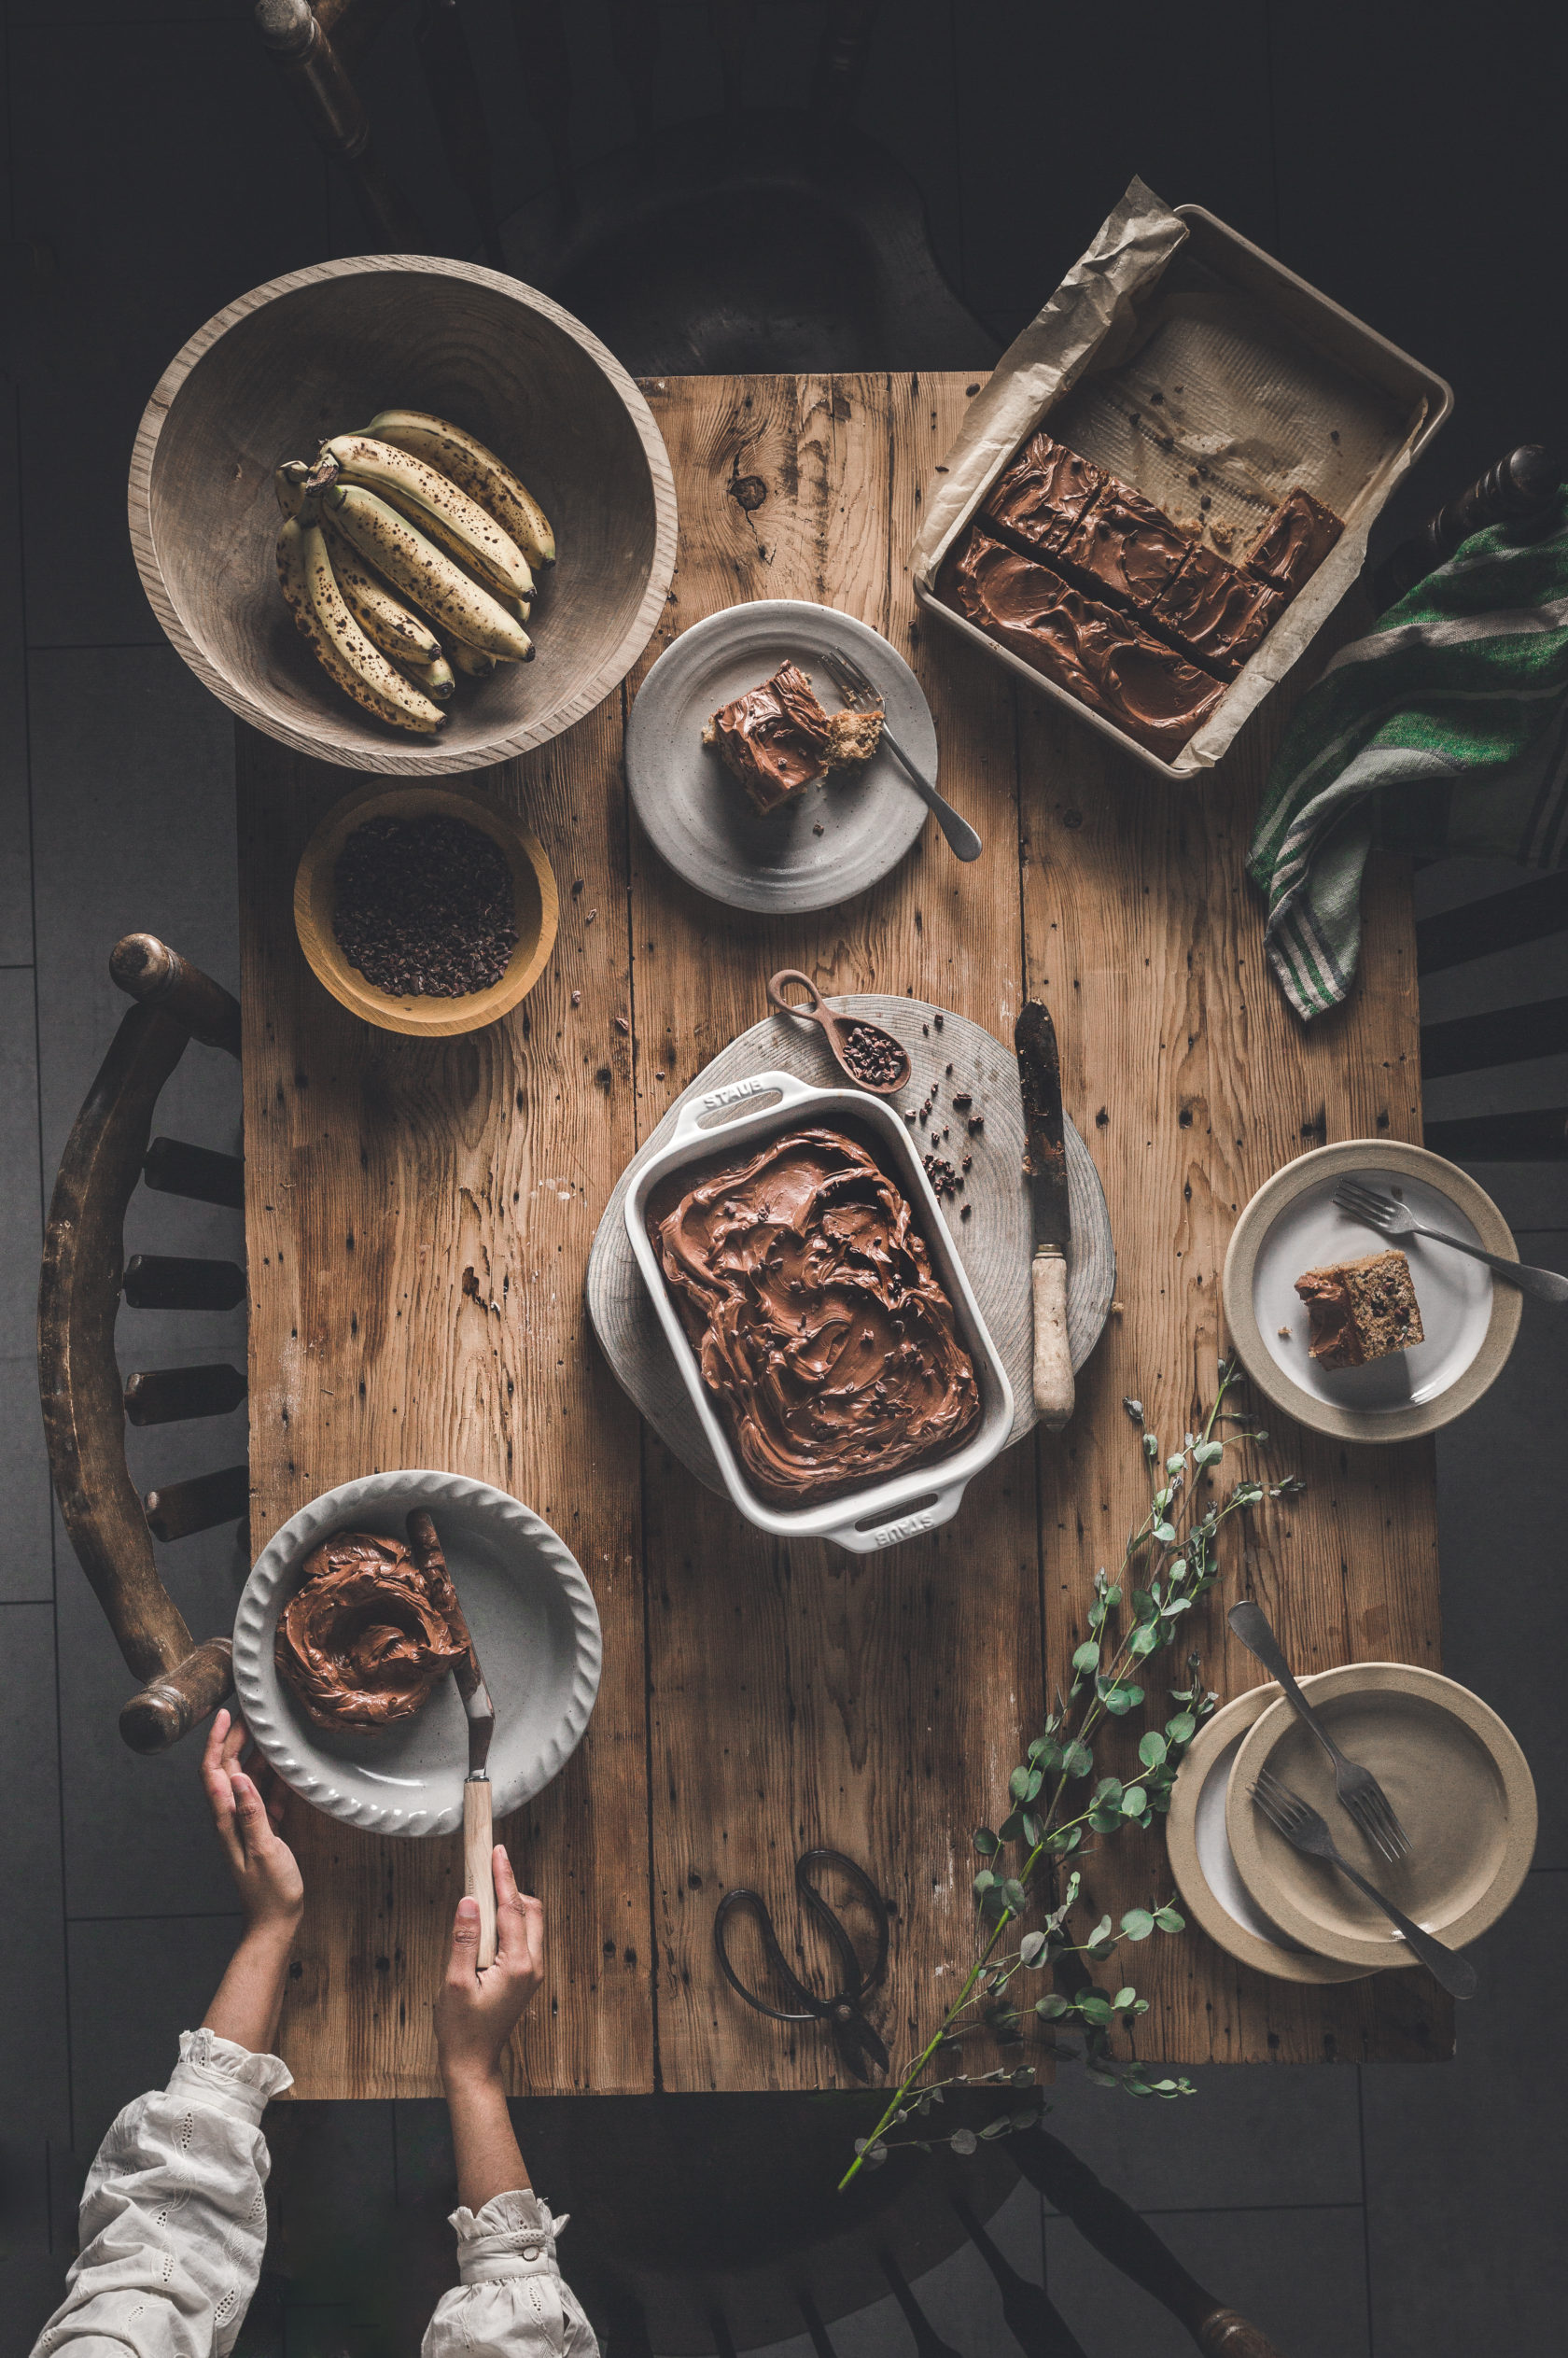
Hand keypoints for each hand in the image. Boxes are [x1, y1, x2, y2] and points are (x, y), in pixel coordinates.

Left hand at [202, 1708, 303, 1938]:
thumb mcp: (263, 1850)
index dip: (217, 1741)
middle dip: (236, 1739)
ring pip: (248, 1779)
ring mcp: (247, 1821)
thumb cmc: (269, 1890)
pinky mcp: (263, 1828)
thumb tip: (240, 1778)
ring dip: (258, 1755)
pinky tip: (288, 1767)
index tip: (227, 1714)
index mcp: (226, 1820)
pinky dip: (275, 1777)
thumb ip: (252, 1813)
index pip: (213, 1772)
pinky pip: (266, 1795)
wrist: (275, 1920)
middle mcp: (232, 1816)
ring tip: (273, 1732)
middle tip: (253, 1714)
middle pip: (228, 1769)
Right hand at [435, 1846, 543, 2089]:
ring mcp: (533, 1971)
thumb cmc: (462, 2028)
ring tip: (483, 1897)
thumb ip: (463, 1939)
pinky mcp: (527, 1975)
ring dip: (510, 1905)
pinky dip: (510, 1922)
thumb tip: (468, 1901)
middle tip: (487, 1869)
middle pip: (531, 1910)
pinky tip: (488, 1923)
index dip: (503, 1877)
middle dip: (510, 1887)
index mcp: (517, 1965)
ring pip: (531, 1922)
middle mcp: (533, 1965)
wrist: (473, 2062)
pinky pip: (526, 1937)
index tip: (497, 1852)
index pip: (512, 1909)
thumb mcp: (454, 1983)